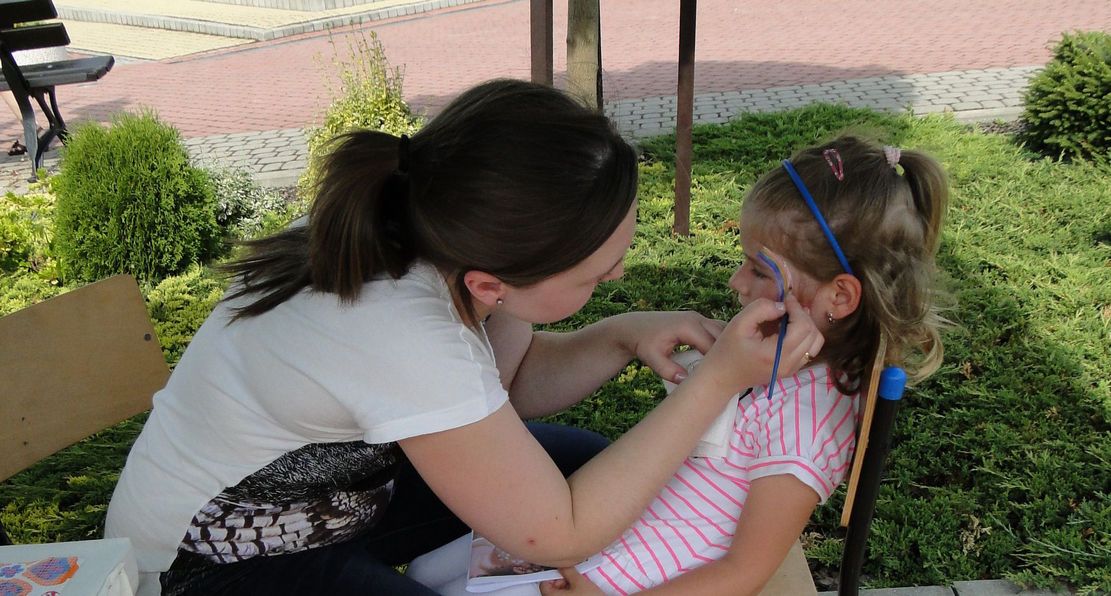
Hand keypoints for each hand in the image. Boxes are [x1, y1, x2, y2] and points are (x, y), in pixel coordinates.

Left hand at [539, 567, 603, 594]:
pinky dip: (570, 593)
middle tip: (572, 578)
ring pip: (559, 594)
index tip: (562, 572)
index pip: (544, 584)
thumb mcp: (579, 581)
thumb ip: (568, 571)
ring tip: (578, 585)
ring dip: (567, 587)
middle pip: (551, 589)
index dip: (553, 576)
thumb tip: (562, 565)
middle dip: (561, 581)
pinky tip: (580, 592)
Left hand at [610, 311, 725, 383]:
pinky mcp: (698, 321)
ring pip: (723, 331)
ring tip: (728, 367)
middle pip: (724, 335)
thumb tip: (686, 381)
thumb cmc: (642, 342)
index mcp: (688, 326)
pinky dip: (721, 343)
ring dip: (727, 347)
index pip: (713, 345)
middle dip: (728, 354)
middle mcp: (697, 318)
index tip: (723, 378)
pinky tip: (721, 359)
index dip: (720, 362)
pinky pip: (717, 331)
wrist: (634, 327)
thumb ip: (668, 370)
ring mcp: (698, 318)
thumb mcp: (651, 358)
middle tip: (731, 375)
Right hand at [692, 295, 822, 393]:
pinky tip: (787, 329)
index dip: (797, 308)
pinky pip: (809, 350)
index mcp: (776, 354)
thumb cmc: (727, 349)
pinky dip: (804, 335)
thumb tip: (782, 306)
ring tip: (790, 317)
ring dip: (806, 325)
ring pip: (815, 342)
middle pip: (813, 334)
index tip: (785, 298)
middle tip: (787, 306)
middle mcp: (789, 364)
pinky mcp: (791, 370)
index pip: (802, 327)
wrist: (722, 377)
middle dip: (803, 315)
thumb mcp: (739, 323)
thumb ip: (761, 309)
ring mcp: (792, 369)